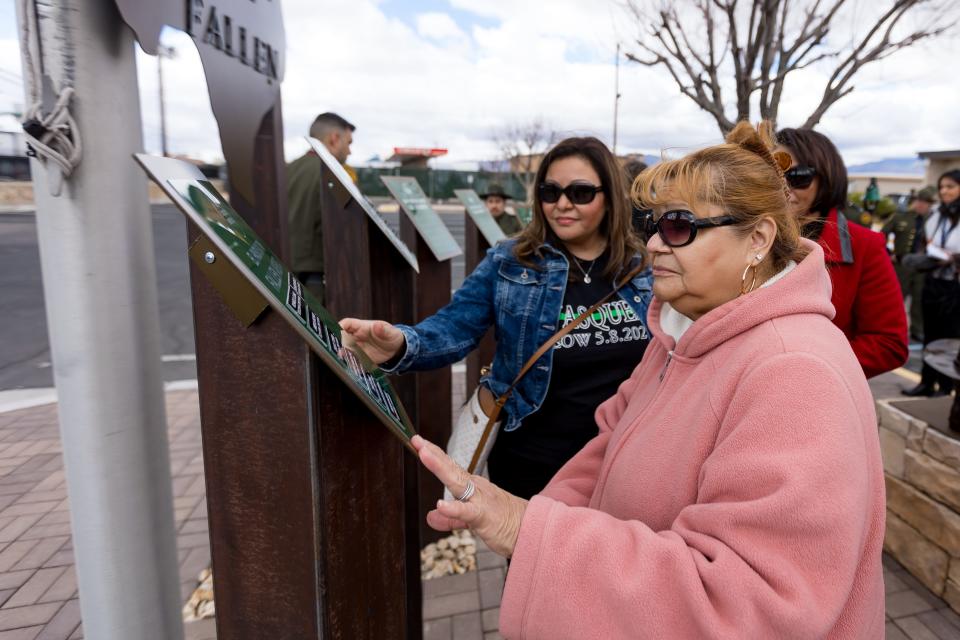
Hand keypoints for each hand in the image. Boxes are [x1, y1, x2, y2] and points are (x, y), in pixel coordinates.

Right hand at [339, 318, 404, 364]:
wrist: (396, 349)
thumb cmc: (391, 335)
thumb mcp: (390, 331)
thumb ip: (383, 329)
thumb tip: (377, 325)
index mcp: (361, 327)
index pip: (346, 324)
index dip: (340, 327)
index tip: (337, 333)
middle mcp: (356, 337)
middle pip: (342, 338)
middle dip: (339, 344)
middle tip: (341, 351)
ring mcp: (357, 348)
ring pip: (345, 351)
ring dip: (345, 356)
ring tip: (348, 360)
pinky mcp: (360, 359)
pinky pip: (353, 362)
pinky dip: (353, 366)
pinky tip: (356, 369)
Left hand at [412, 435, 527, 557]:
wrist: (532, 530)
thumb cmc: (504, 522)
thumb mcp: (472, 519)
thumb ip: (451, 518)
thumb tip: (430, 517)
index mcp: (473, 487)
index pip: (451, 468)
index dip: (434, 455)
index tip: (419, 442)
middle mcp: (476, 488)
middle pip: (451, 468)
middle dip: (433, 453)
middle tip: (417, 440)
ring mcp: (481, 499)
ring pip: (457, 482)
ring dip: (440, 468)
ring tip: (424, 455)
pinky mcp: (484, 516)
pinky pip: (467, 511)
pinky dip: (453, 508)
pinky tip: (441, 505)